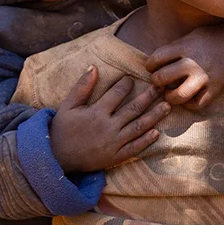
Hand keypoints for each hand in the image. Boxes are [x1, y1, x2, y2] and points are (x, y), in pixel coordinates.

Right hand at [47, 66, 167, 171]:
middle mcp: (108, 126)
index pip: (117, 94)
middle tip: (161, 87)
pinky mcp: (116, 156)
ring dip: (154, 116)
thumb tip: (94, 67)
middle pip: (133, 109)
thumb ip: (82, 87)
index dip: (126, 84)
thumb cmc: (63, 129)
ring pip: (139, 127)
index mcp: (96, 112)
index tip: (132, 79)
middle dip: (149, 96)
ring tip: (167, 106)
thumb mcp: (68, 106)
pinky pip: (135, 148)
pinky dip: (146, 141)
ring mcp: (114, 142)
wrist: (57, 157)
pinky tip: (157, 132)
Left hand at [145, 16, 223, 110]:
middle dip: (156, 81)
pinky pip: (197, 104)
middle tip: (159, 81)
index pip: (156, 58)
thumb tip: (156, 62)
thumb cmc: (214, 37)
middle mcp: (193, 63)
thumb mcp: (193, 35)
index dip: (149, 65)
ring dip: (169, 97)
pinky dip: (188, 104)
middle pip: (162, 78)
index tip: (152, 67)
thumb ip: (176, 48)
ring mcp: (205, 78)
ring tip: (170, 93)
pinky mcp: (216, 89)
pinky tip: (187, 98)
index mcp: (185, 46)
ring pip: (178, 96)